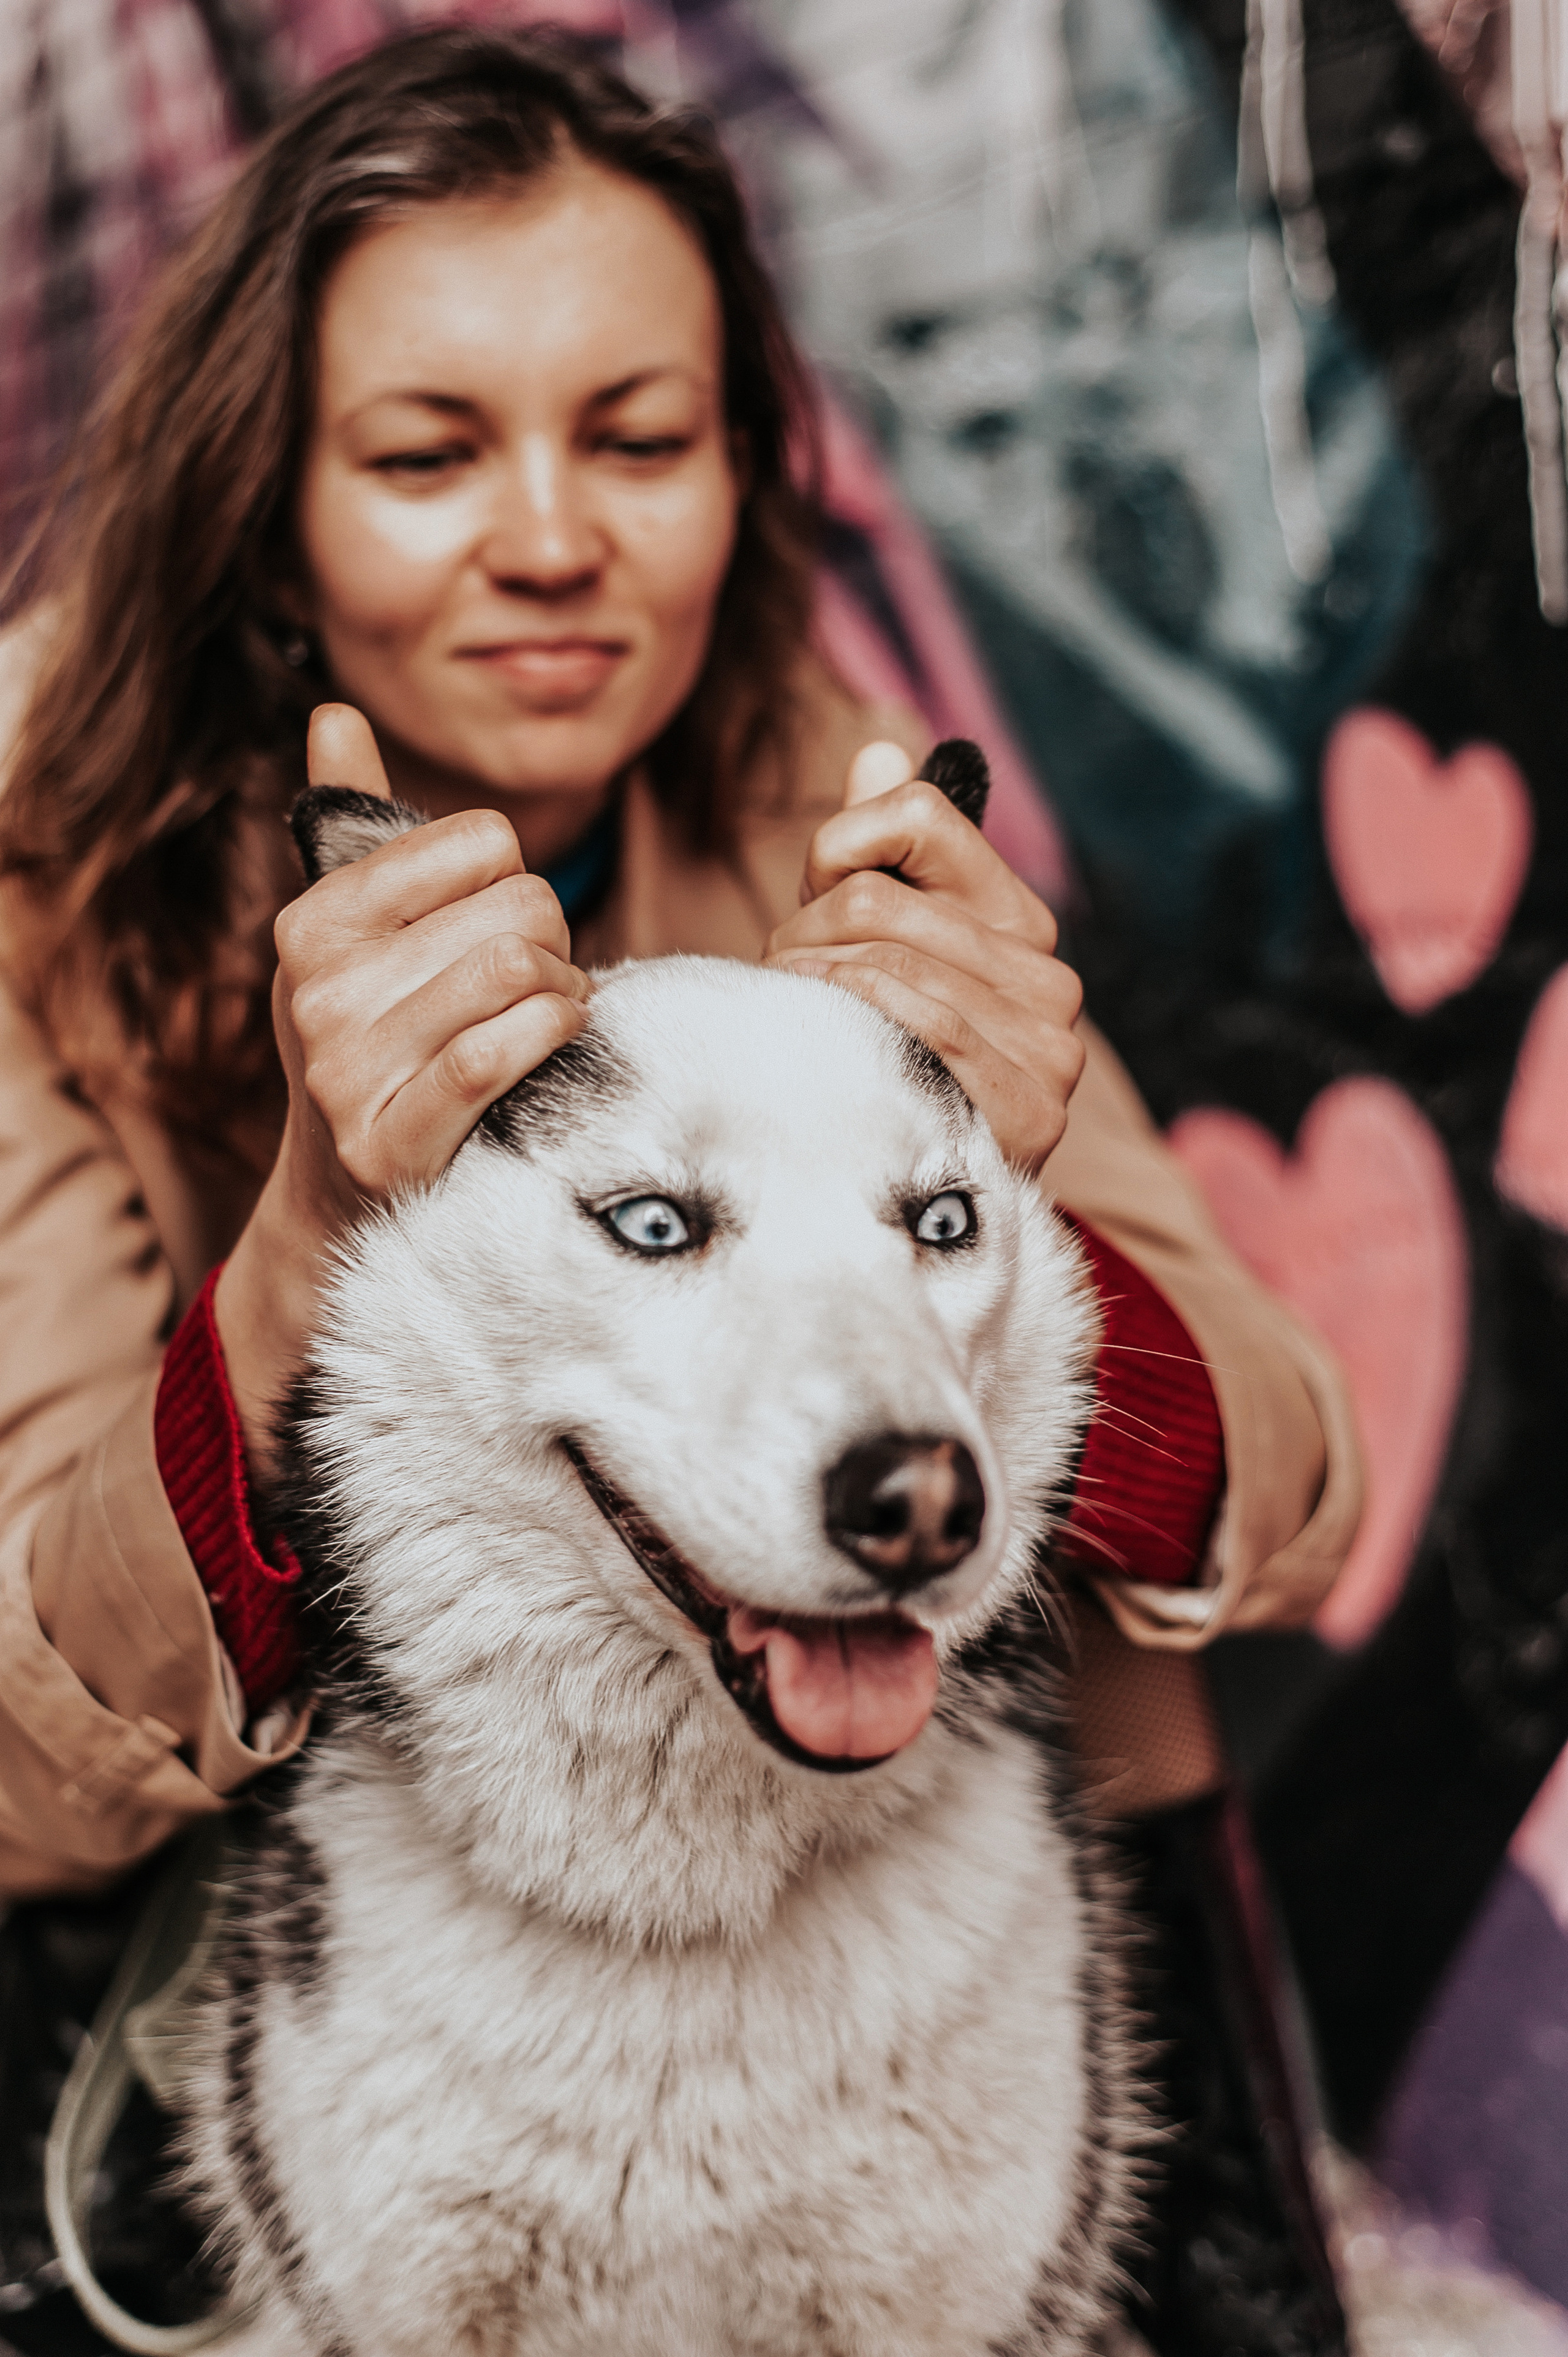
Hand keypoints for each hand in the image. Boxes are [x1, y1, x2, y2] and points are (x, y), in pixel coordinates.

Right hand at [217, 705, 590, 1470]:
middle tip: (541, 983)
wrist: (345, 1203)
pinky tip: (554, 1045)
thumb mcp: (353, 938)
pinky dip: (553, 1040)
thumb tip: (331, 711)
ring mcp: (346, 1072)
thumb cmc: (378, 1044)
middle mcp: (316, 991)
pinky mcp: (389, 1144)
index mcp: (311, 924)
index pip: (480, 843)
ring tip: (553, 1017)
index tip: (498, 924)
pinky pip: (500, 1055)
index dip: (517, 879)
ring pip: (521, 974)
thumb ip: (352, 825)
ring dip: (566, 997)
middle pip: (518, 907)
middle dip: (555, 943)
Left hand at [764, 741, 1083, 1174]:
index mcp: (1019, 925)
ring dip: (809, 998)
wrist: (901, 1220)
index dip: (838, 849)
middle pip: (874, 901)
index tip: (819, 901)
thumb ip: (875, 852)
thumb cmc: (871, 1072)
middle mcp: (1050, 984)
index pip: (916, 815)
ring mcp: (1047, 1052)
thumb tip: (879, 748)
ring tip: (801, 1038)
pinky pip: (907, 1028)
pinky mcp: (1025, 1114)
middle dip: (804, 944)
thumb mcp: (865, 950)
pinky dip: (842, 1036)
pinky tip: (819, 1065)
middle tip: (791, 999)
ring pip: (879, 964)